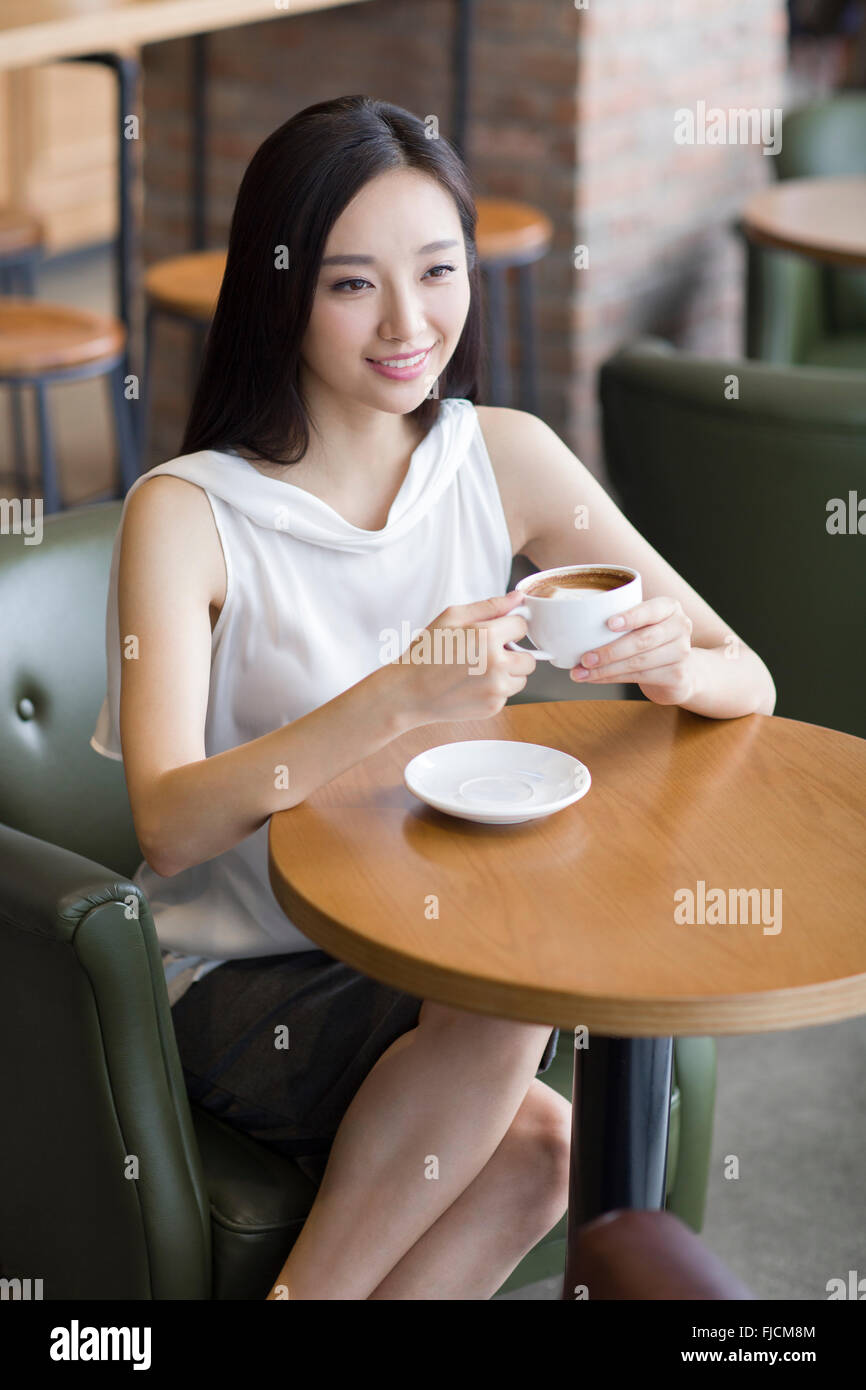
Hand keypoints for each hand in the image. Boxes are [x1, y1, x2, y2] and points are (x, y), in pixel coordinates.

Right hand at [393, 591, 536, 727]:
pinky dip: (495, 689)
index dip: (508, 627)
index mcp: (487, 637)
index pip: (522, 626)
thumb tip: (517, 598)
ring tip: (479, 670)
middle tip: (488, 653)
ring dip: (507, 673)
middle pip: (530, 658)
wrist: (409, 692)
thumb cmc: (426, 652)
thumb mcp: (451, 617)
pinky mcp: (493, 707)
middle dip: (513, 653)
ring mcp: (497, 689)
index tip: (496, 632)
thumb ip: (489, 606)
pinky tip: (472, 685)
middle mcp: (497, 664)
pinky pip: (507, 694)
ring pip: (521, 678)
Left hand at [569, 596, 696, 705]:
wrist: (677, 670)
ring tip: (582, 673)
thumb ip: (620, 620)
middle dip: (610, 651)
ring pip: (638, 662)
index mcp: (669, 607)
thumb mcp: (640, 623)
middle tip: (584, 659)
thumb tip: (575, 624)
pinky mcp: (676, 675)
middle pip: (642, 640)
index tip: (609, 623)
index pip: (651, 610)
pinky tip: (596, 679)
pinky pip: (639, 677)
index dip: (631, 617)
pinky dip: (613, 678)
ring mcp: (681, 652)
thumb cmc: (650, 640)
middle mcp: (680, 627)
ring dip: (606, 670)